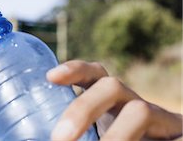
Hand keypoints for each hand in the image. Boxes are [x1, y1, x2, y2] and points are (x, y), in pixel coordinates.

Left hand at [46, 60, 182, 140]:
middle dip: (83, 109)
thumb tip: (36, 140)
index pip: (92, 74)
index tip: (51, 76)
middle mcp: (130, 102)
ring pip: (139, 110)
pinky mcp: (178, 133)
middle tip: (60, 139)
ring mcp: (156, 116)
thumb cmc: (119, 139)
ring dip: (116, 136)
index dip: (74, 70)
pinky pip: (171, 136)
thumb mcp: (93, 136)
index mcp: (107, 100)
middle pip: (111, 86)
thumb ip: (70, 134)